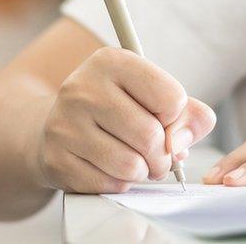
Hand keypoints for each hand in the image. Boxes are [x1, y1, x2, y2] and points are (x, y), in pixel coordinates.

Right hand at [36, 47, 215, 193]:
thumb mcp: (152, 96)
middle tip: (157, 157)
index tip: (162, 119)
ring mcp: (65, 124)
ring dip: (142, 172)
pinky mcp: (56, 159)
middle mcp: (82, 88)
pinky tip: (110, 170)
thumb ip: (188, 114)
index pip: (171, 98)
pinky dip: (119, 184)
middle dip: (163, 156)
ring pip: (130, 165)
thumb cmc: (116, 110)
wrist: (60, 125)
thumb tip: (181, 143)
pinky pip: (108, 184)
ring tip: (135, 163)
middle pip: (150, 136)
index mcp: (111, 61)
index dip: (175, 117)